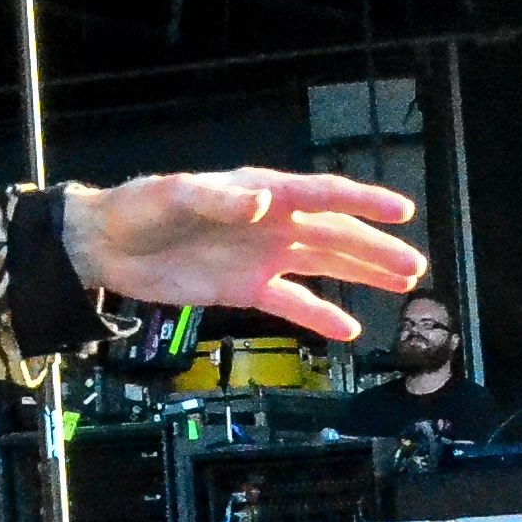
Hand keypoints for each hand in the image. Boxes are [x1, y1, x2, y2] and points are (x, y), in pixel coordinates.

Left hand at [62, 169, 427, 340]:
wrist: (106, 245)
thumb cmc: (140, 209)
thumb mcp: (175, 196)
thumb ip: (219, 199)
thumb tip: (262, 201)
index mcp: (258, 191)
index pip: (320, 193)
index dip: (361, 200)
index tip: (401, 211)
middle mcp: (270, 222)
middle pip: (333, 234)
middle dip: (373, 248)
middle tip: (415, 266)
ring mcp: (260, 256)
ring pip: (323, 265)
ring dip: (361, 275)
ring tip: (403, 285)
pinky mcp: (244, 288)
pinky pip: (291, 302)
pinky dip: (319, 315)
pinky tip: (350, 330)